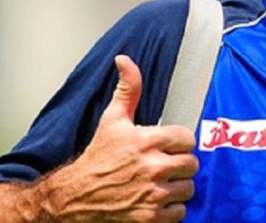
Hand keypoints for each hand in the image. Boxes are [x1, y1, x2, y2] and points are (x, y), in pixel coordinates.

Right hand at [38, 55, 199, 222]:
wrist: (74, 198)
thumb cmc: (96, 159)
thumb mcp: (111, 120)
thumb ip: (127, 89)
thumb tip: (125, 60)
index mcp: (146, 141)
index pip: (187, 138)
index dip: (178, 143)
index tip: (168, 147)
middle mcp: (153, 167)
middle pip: (191, 164)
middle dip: (180, 165)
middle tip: (164, 166)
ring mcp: (153, 194)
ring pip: (188, 188)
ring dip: (177, 187)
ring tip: (159, 184)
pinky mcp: (152, 217)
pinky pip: (180, 212)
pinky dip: (171, 210)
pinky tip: (155, 202)